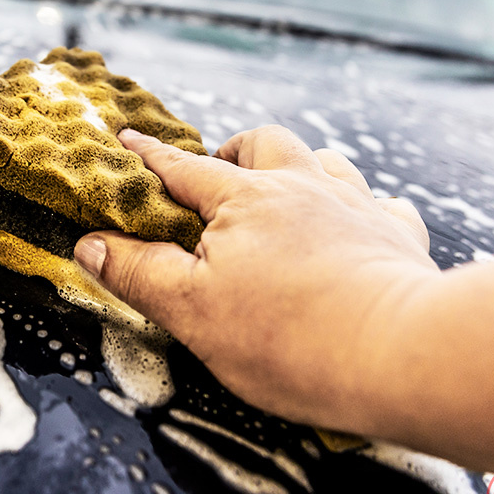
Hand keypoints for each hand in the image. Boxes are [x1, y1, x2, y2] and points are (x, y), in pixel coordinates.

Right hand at [75, 126, 439, 431]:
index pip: (184, 168)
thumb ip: (139, 273)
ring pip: (326, 160)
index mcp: (246, 200)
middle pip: (265, 143)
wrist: (401, 355)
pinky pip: (382, 203)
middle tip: (219, 171)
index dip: (150, 156)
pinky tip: (356, 227)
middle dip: (235, 148)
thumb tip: (91, 243)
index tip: (128, 139)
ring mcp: (357, 207)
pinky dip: (362, 207)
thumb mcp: (192, 312)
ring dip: (300, 167)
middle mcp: (303, 187)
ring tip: (286, 192)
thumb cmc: (290, 338)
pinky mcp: (398, 237)